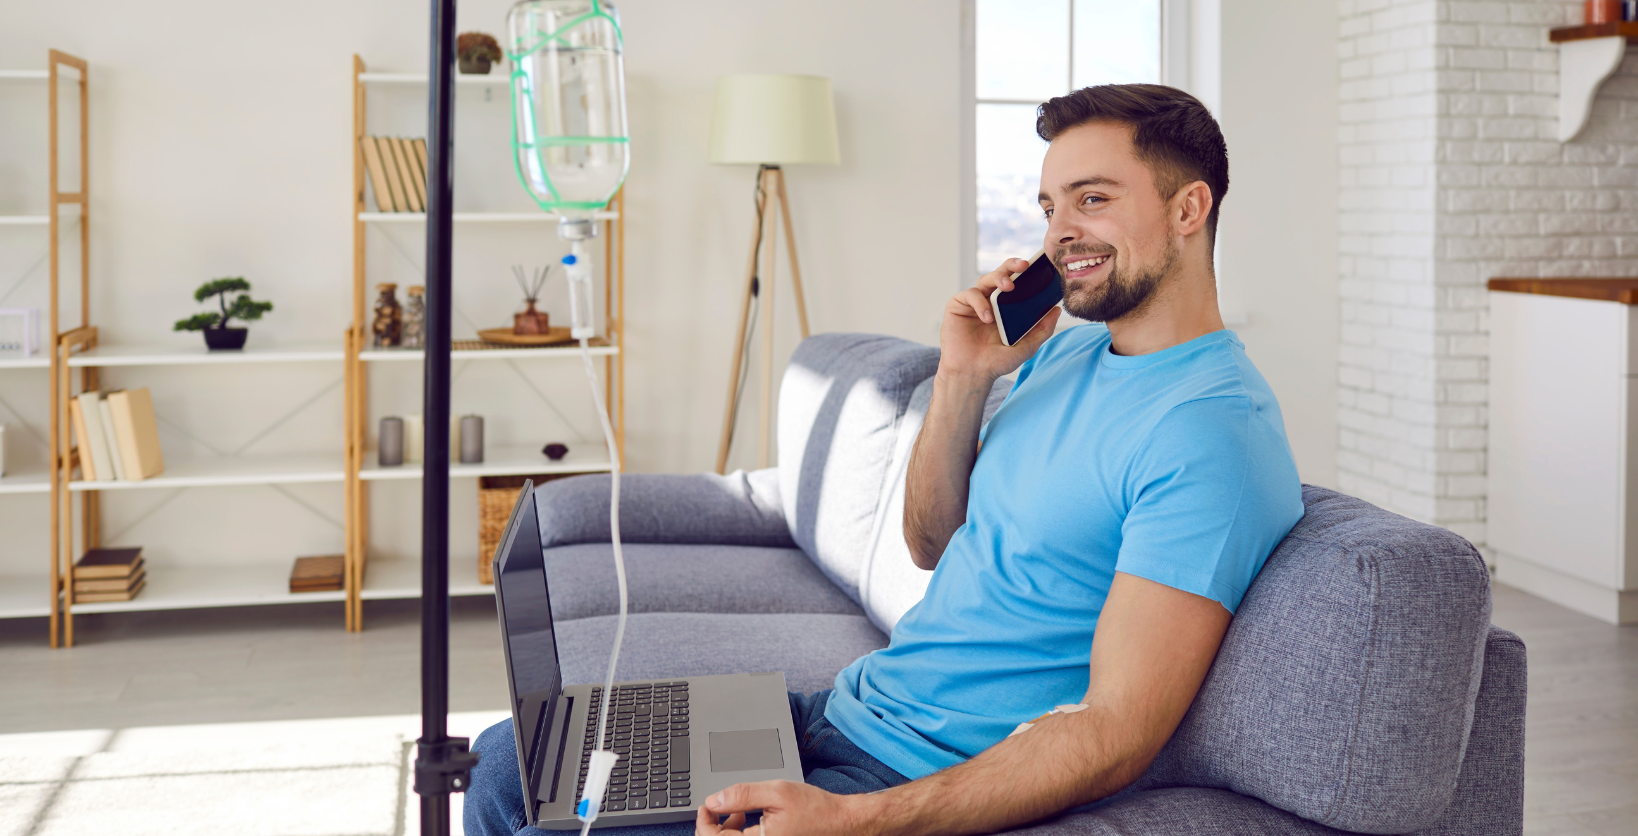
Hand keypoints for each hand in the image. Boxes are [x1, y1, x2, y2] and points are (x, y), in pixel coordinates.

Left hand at [695, 780, 869, 835]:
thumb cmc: (815, 809)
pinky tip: (748, 818)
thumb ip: (742, 795)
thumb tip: (714, 800)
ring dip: (726, 830)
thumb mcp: (777, 793)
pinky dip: (741, 833)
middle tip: (717, 807)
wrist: (840, 822)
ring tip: (738, 810)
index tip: (705, 807)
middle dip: (714, 826)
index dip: (703, 823)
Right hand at [939, 258, 1061, 383]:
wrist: (972, 375)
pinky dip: (980, 303)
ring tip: (1008, 287)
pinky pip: (969, 294)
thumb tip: (1057, 310)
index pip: (1016, 283)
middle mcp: (990, 301)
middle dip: (1012, 266)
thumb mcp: (1026, 346)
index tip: (1038, 267)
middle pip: (1001, 274)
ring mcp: (973, 303)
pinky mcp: (957, 306)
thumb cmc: (996, 362)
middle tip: (1023, 266)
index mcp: (1006, 307)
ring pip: (985, 279)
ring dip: (998, 279)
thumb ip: (1042, 329)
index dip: (1025, 273)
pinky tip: (987, 317)